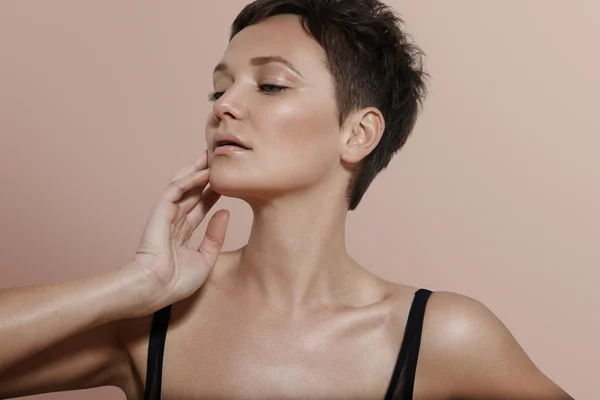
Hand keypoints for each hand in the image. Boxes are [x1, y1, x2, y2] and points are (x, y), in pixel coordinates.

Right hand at [131, 151, 227, 315]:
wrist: (155, 288)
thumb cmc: (176, 281)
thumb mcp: (205, 259)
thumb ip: (215, 236)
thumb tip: (225, 213)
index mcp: (182, 234)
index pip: (201, 207)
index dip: (213, 193)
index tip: (228, 182)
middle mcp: (174, 221)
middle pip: (193, 192)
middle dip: (205, 176)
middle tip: (219, 161)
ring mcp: (166, 214)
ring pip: (184, 186)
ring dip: (197, 170)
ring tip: (211, 156)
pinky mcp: (161, 211)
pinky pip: (176, 189)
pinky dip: (190, 179)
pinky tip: (204, 172)